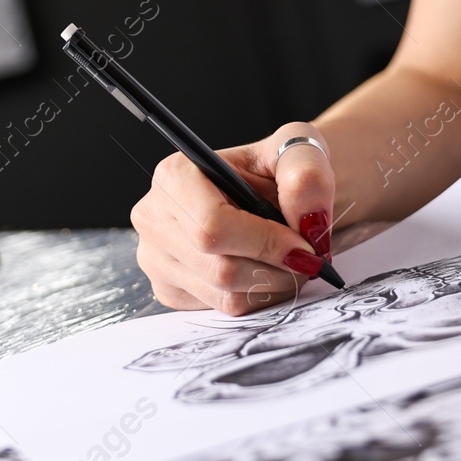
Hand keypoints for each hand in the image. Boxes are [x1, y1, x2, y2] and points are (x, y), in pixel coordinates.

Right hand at [130, 122, 335, 314]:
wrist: (267, 191)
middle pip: (221, 269)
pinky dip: (256, 296)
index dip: (266, 243)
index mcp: (175, 176)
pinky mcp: (170, 290)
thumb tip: (307, 218)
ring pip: (225, 295)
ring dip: (271, 284)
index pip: (212, 227)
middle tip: (306, 257)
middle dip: (276, 269)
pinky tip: (263, 268)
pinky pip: (222, 309)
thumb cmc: (275, 169)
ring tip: (288, 260)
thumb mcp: (298, 150)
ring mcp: (156, 259)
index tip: (303, 247)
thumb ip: (306, 174)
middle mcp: (154, 218)